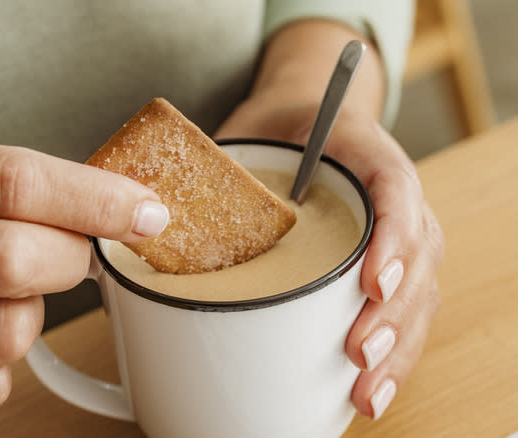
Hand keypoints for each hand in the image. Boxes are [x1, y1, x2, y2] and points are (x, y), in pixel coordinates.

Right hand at [0, 143, 167, 427]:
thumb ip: (25, 188)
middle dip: (70, 257)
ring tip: (1, 295)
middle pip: (12, 259)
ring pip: (10, 333)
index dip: (93, 198)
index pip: (10, 181)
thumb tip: (132, 214)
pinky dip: (1, 362)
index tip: (144, 212)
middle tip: (70, 254)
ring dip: (31, 313)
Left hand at [217, 101, 444, 418]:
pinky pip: (405, 304)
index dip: (391, 239)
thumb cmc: (277, 126)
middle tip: (359, 352)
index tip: (371, 284)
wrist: (303, 116)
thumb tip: (159, 214)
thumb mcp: (250, 128)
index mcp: (363, 153)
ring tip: (368, 388)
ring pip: (419, 288)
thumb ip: (224, 162)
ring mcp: (395, 230)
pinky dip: (394, 348)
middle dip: (393, 311)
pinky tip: (372, 385)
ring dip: (399, 344)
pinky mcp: (386, 261)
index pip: (394, 190)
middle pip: (418, 253)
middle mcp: (391, 194)